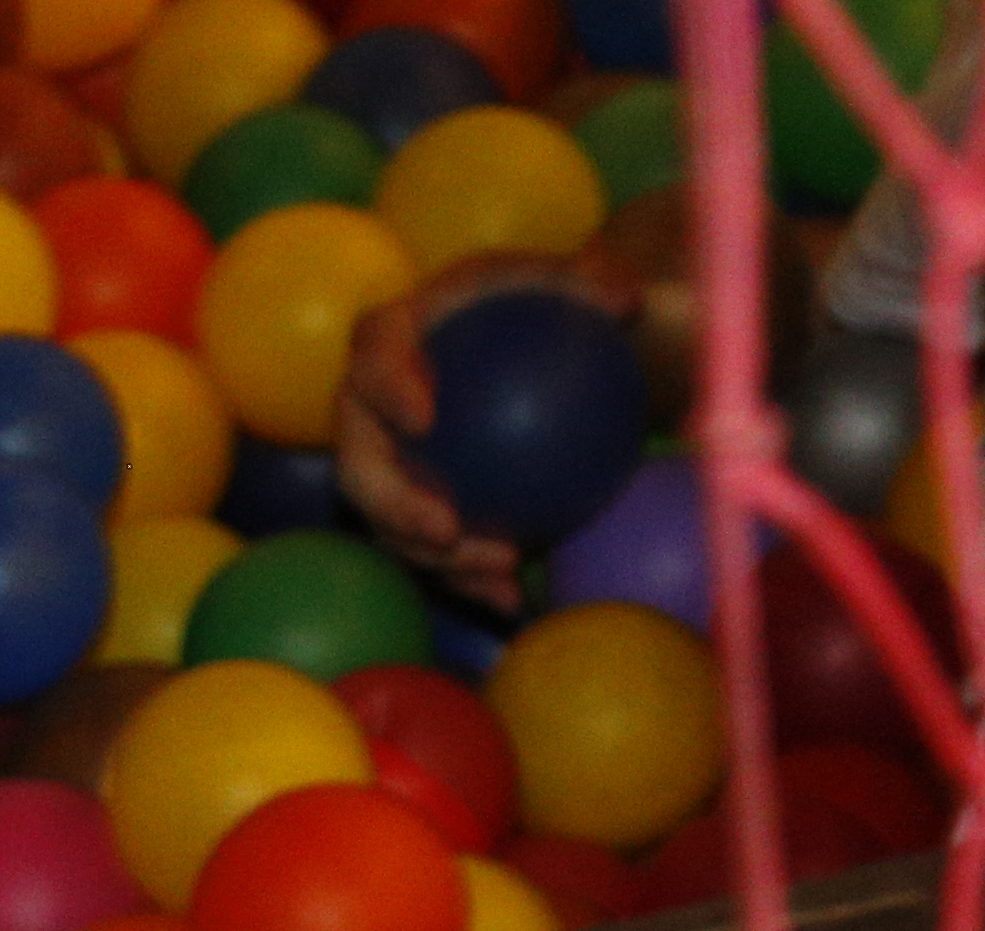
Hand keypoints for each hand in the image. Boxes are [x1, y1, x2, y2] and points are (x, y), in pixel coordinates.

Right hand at [332, 248, 650, 616]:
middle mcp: (369, 407)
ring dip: (435, 557)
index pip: (374, 355)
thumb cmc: (530, 301)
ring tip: (497, 569)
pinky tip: (509, 597)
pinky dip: (465, 575)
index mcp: (391, 337)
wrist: (518, 342)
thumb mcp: (564, 280)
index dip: (387, 388)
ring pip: (387, 521)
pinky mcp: (407, 503)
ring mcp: (383, 462)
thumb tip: (626, 302)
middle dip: (394, 506)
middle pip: (359, 462)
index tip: (425, 417)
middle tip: (446, 530)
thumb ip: (591, 282)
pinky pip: (426, 547)